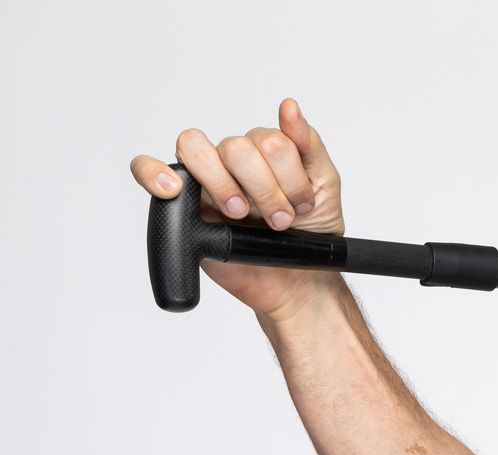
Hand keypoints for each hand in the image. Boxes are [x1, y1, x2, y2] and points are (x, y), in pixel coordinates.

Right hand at [129, 97, 343, 320]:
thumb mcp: (325, 185)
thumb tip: (290, 106)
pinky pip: (147, 170)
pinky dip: (152, 172)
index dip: (288, 175)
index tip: (303, 206)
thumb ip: (308, 144)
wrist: (296, 281)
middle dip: (264, 188)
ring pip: (195, 150)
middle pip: (235, 147)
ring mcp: (205, 180)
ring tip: (241, 215)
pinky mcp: (182, 203)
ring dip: (224, 185)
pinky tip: (171, 186)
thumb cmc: (310, 233)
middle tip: (278, 220)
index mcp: (264, 151)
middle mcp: (232, 161)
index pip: (267, 139)